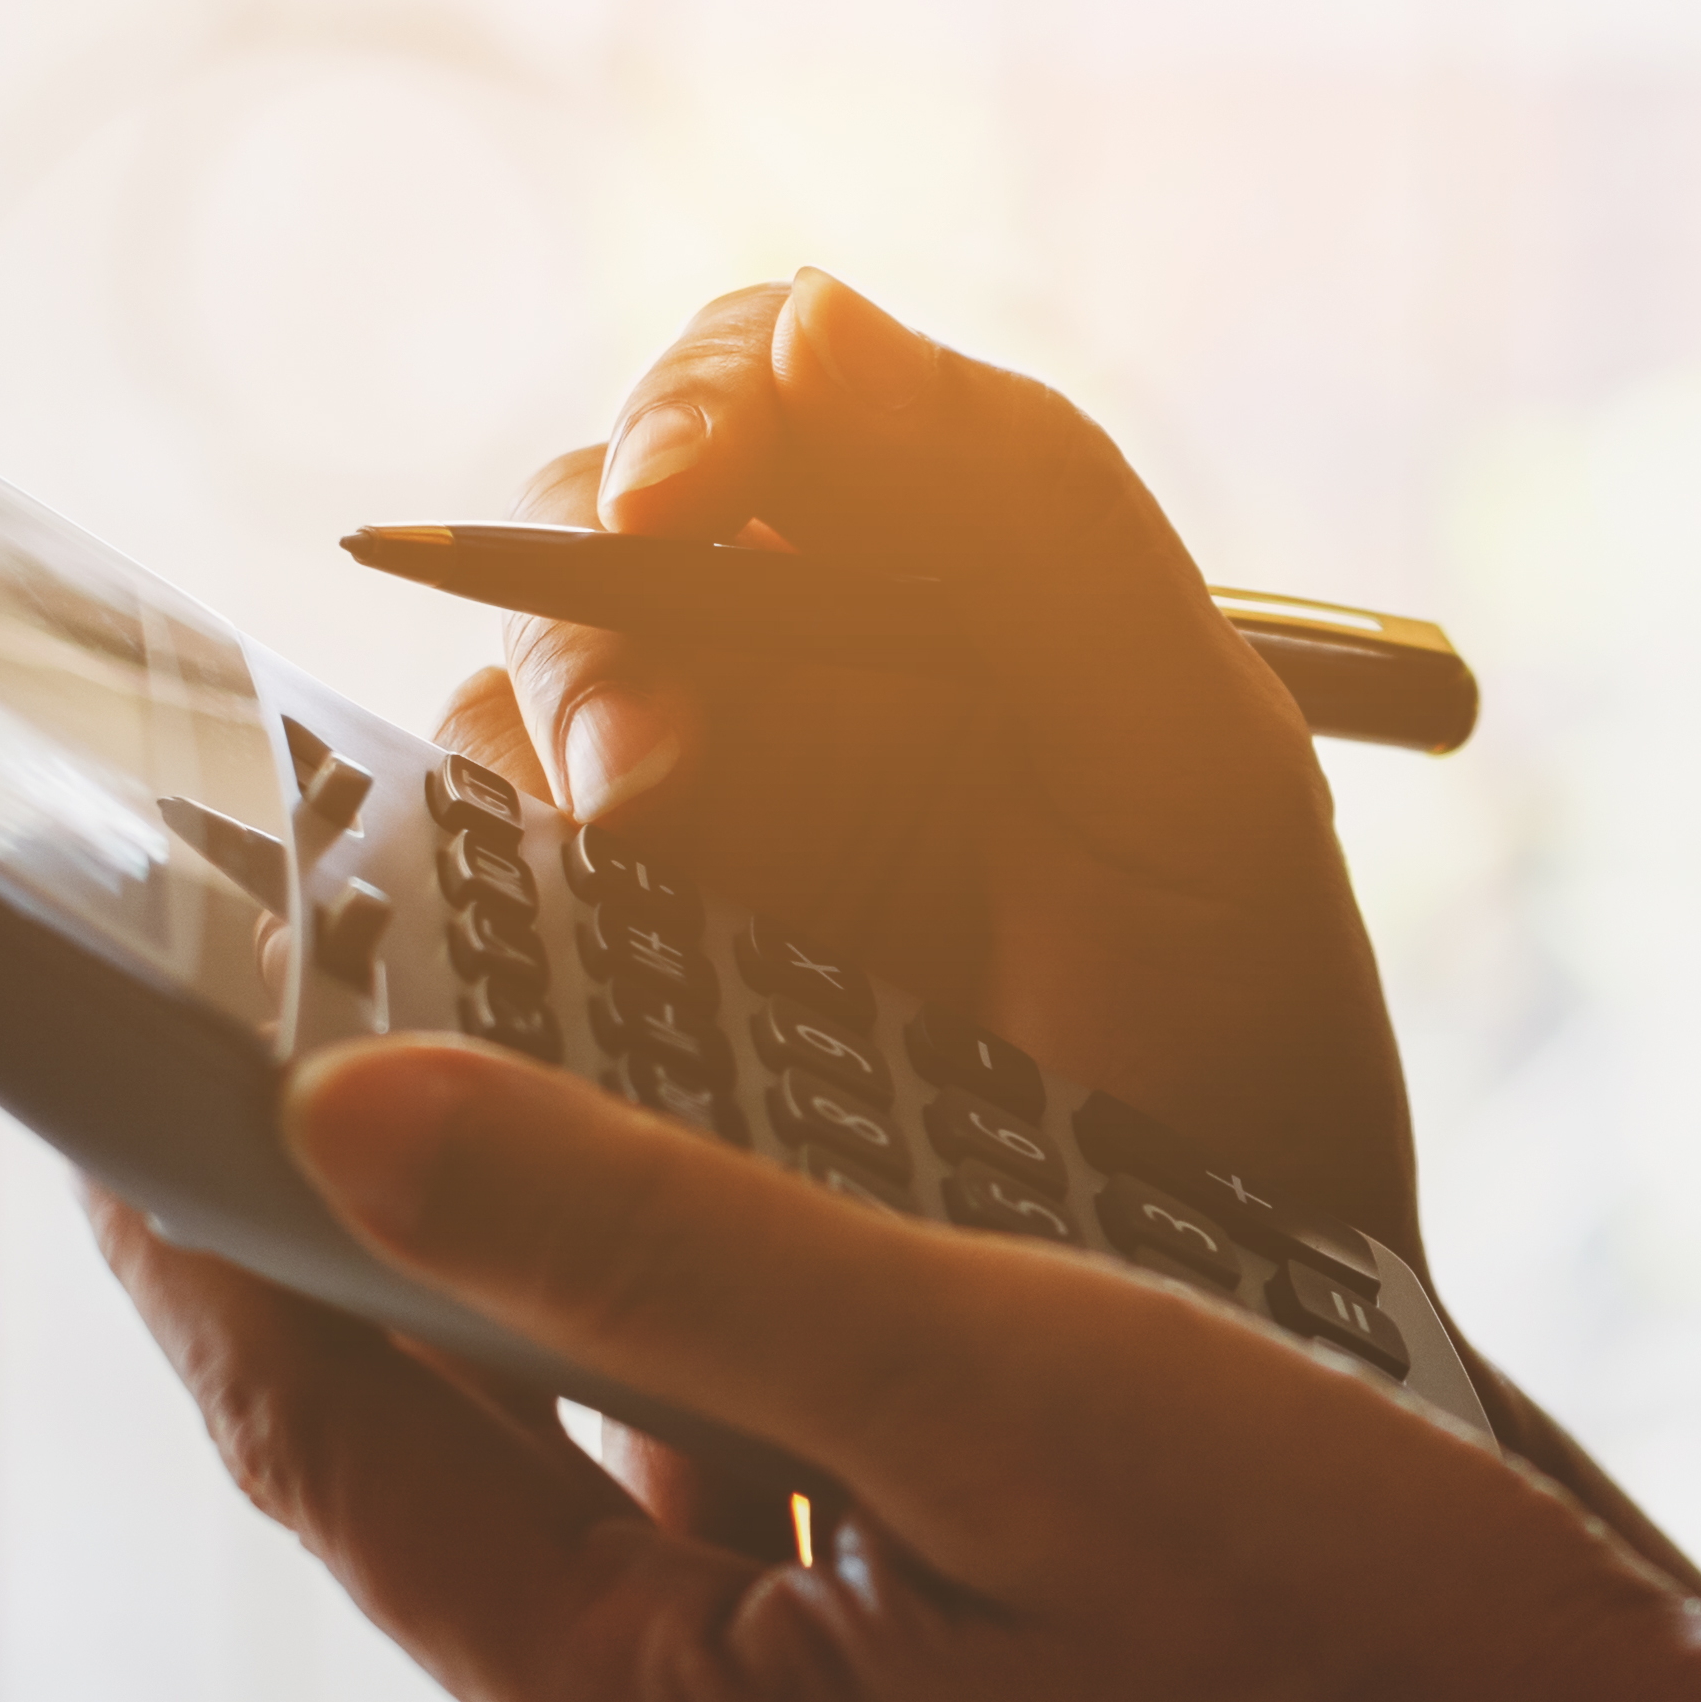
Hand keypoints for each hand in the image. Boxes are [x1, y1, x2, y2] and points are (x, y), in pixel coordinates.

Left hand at [100, 1038, 1700, 1701]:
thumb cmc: (1406, 1652)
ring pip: (664, 1634)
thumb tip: (357, 1123)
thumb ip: (670, 1251)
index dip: (213, 1254)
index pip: (346, 1476)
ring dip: (643, 1430)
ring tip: (654, 1198)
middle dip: (441, 1320)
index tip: (122, 1084)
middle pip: (498, 1557)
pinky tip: (886, 1426)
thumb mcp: (1026, 1385)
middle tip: (383, 1073)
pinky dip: (800, 1555)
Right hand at [474, 271, 1419, 1258]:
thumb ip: (1043, 528)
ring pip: (489, 742)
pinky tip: (526, 994)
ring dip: (531, 776)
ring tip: (631, 864)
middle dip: (587, 622)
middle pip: (570, 556)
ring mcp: (646, 872)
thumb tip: (819, 322)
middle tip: (651, 756)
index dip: (690, 407)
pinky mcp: (569, 1043)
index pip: (752, 401)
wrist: (1233, 1380)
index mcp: (917, 595)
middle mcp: (758, 700)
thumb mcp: (1198, 790)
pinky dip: (457, 944)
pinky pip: (448, 951)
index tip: (679, 490)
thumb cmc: (1252, 1073)